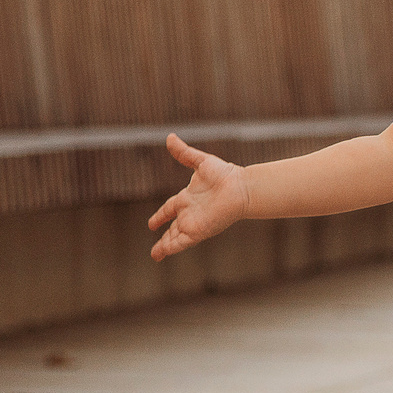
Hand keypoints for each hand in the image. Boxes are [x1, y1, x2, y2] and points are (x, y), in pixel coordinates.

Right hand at [147, 133, 251, 260]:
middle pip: (173, 228)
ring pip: (175, 238)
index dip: (161, 216)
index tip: (152, 224)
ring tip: (155, 256)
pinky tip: (162, 253)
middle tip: (155, 249)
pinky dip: (171, 247)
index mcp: (188, 198)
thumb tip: (170, 137)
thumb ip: (184, 152)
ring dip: (164, 246)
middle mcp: (190, 213)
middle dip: (163, 237)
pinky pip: (181, 242)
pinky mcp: (198, 231)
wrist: (241, 188)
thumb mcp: (200, 161)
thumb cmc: (225, 174)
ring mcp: (194, 223)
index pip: (170, 209)